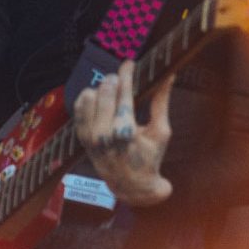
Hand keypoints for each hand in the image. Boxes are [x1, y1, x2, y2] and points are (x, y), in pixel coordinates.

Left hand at [72, 60, 174, 205]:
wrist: (131, 185)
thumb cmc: (150, 158)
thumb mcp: (161, 131)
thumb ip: (161, 101)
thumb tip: (169, 76)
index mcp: (126, 132)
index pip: (124, 93)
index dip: (127, 74)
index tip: (129, 62)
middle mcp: (104, 134)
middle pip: (105, 92)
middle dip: (114, 80)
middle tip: (121, 77)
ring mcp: (90, 137)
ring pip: (88, 97)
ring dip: (100, 90)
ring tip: (111, 90)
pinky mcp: (82, 139)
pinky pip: (78, 109)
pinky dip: (87, 99)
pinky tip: (97, 98)